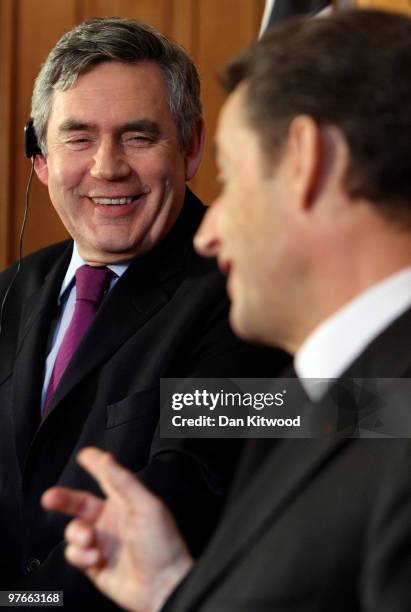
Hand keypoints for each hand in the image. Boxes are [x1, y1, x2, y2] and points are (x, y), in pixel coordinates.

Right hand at [41, 448, 192, 611]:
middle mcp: (112, 520)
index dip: (95, 465)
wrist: (163, 586)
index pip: (107, 478)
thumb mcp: (146, 506)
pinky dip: (79, 555)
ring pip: (74, 530)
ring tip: (90, 540)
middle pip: (80, 504)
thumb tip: (106, 458)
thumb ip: (124, 482)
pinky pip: (74, 554)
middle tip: (50, 498)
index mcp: (126, 502)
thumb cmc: (162, 545)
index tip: (84, 454)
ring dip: (78, 534)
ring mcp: (103, 542)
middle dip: (64, 499)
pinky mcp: (95, 564)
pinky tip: (94, 557)